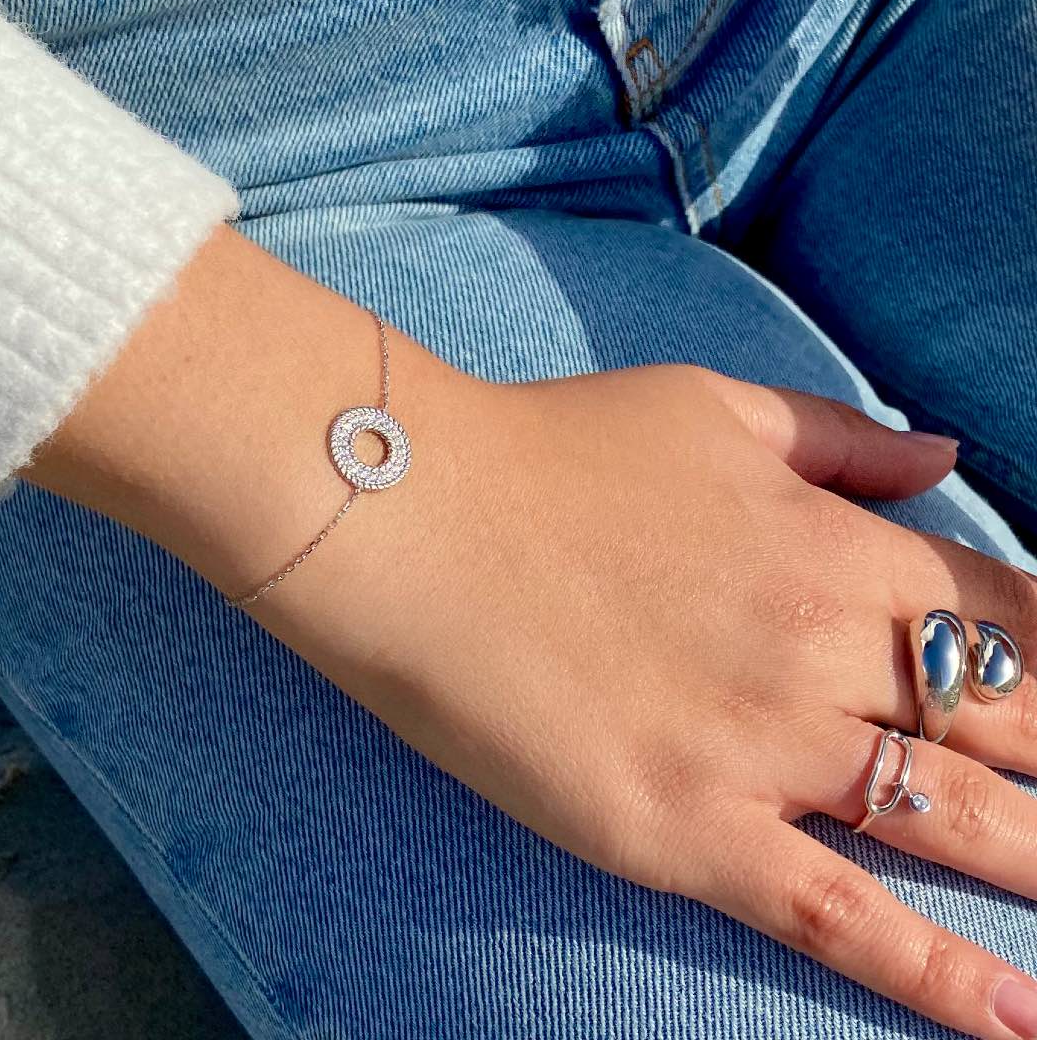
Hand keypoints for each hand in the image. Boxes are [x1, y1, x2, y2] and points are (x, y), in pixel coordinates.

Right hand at [260, 355, 1036, 1039]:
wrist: (412, 517)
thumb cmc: (553, 448)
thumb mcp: (708, 407)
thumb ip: (839, 436)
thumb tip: (947, 455)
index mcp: (839, 549)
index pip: (1022, 619)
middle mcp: (825, 657)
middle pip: (1014, 731)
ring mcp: (760, 754)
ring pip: (956, 830)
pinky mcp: (683, 831)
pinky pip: (835, 917)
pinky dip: (934, 978)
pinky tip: (1018, 1022)